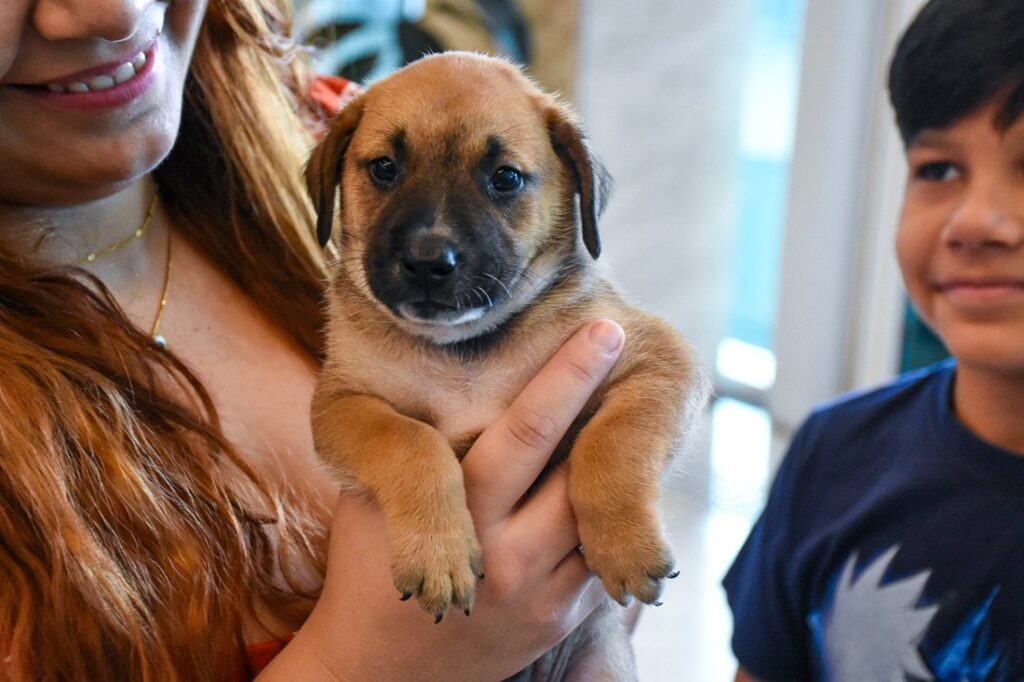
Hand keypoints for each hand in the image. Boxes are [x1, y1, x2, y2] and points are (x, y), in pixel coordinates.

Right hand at [261, 319, 626, 681]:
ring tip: (627, 398)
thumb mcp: (372, 504)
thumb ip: (409, 454)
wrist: (384, 672)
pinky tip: (611, 471)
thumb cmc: (368, 568)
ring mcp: (543, 591)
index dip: (565, 379)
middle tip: (629, 344)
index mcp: (459, 514)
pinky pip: (600, 553)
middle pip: (577, 466)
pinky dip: (608, 511)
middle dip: (607, 403)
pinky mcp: (562, 617)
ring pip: (599, 510)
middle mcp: (509, 553)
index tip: (599, 332)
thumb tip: (443, 378)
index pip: (523, 434)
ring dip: (614, 457)